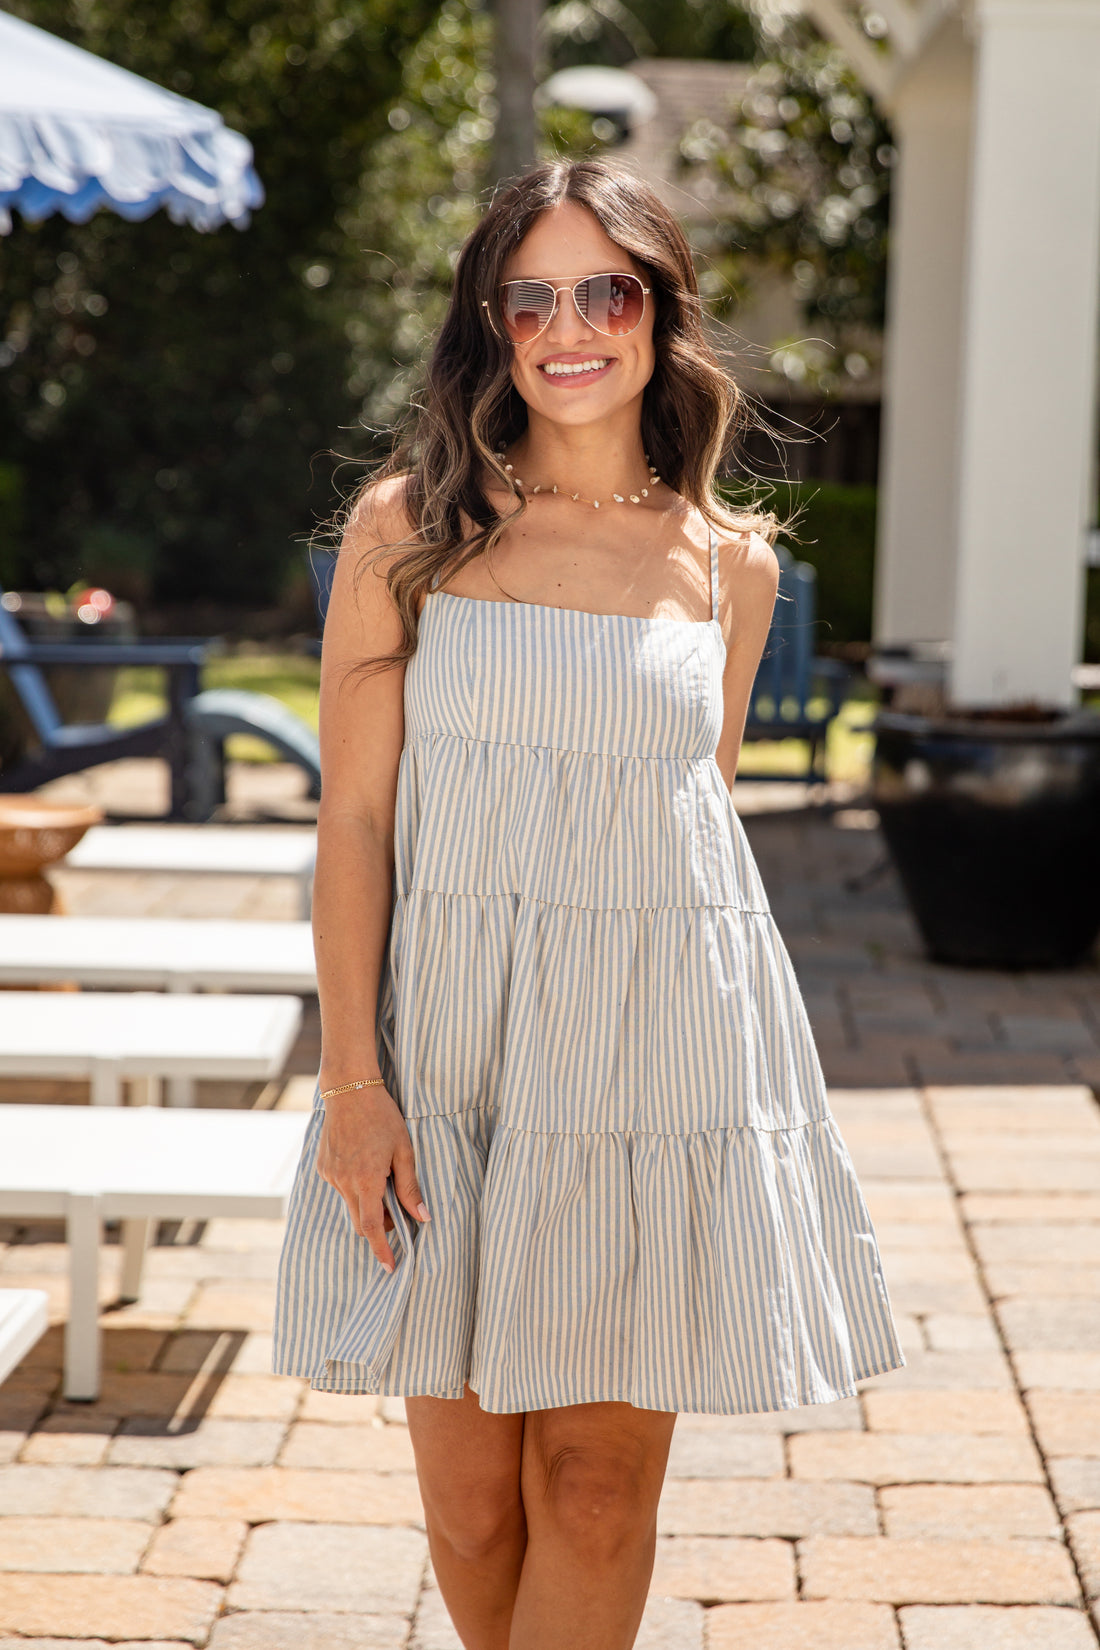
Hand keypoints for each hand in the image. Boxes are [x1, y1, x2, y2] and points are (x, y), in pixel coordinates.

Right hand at [315, 1086, 430, 1271]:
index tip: (390, 1267)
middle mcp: (343, 1182)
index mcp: (365, 1180)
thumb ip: (410, 1186)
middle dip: (379, 1227)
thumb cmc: (382, 1116)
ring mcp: (330, 1175)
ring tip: (382, 1177)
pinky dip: (355, 1188)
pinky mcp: (323, 1167)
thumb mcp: (404, 1150)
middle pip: (360, 1221)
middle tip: (397, 1218)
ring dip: (367, 1203)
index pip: (372, 1227)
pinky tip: (365, 1164)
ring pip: (350, 1204)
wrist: (349, 1089)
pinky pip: (341, 1188)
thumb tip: (423, 1217)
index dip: (382, 1249)